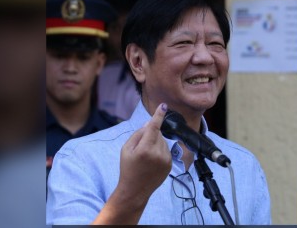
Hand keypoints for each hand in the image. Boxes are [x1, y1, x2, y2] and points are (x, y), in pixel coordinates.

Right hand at [92, 103, 171, 223]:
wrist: (135, 190)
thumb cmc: (127, 168)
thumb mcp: (126, 149)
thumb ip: (138, 134)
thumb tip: (150, 124)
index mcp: (145, 149)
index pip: (154, 127)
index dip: (159, 115)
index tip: (164, 106)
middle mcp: (158, 153)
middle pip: (158, 133)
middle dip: (151, 135)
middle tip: (141, 147)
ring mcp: (166, 159)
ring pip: (163, 141)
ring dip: (156, 143)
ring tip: (146, 157)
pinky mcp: (170, 164)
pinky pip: (166, 149)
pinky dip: (160, 150)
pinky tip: (152, 161)